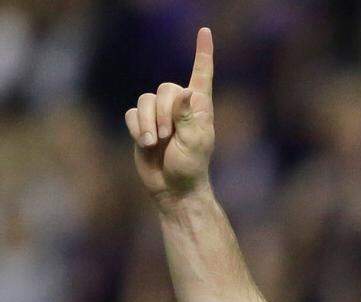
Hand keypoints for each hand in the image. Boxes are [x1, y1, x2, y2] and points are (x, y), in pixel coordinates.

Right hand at [124, 28, 214, 200]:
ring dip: (148, 121)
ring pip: (145, 100)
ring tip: (155, 142)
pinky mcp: (142, 126)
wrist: (173, 188)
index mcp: (200, 108)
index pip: (202, 75)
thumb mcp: (194, 142)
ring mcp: (159, 116)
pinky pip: (132, 114)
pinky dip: (137, 128)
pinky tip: (145, 144)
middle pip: (165, 88)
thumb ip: (189, 117)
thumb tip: (186, 91)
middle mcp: (180, 107)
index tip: (204, 31)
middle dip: (163, 111)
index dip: (203, 54)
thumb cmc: (191, 167)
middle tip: (168, 136)